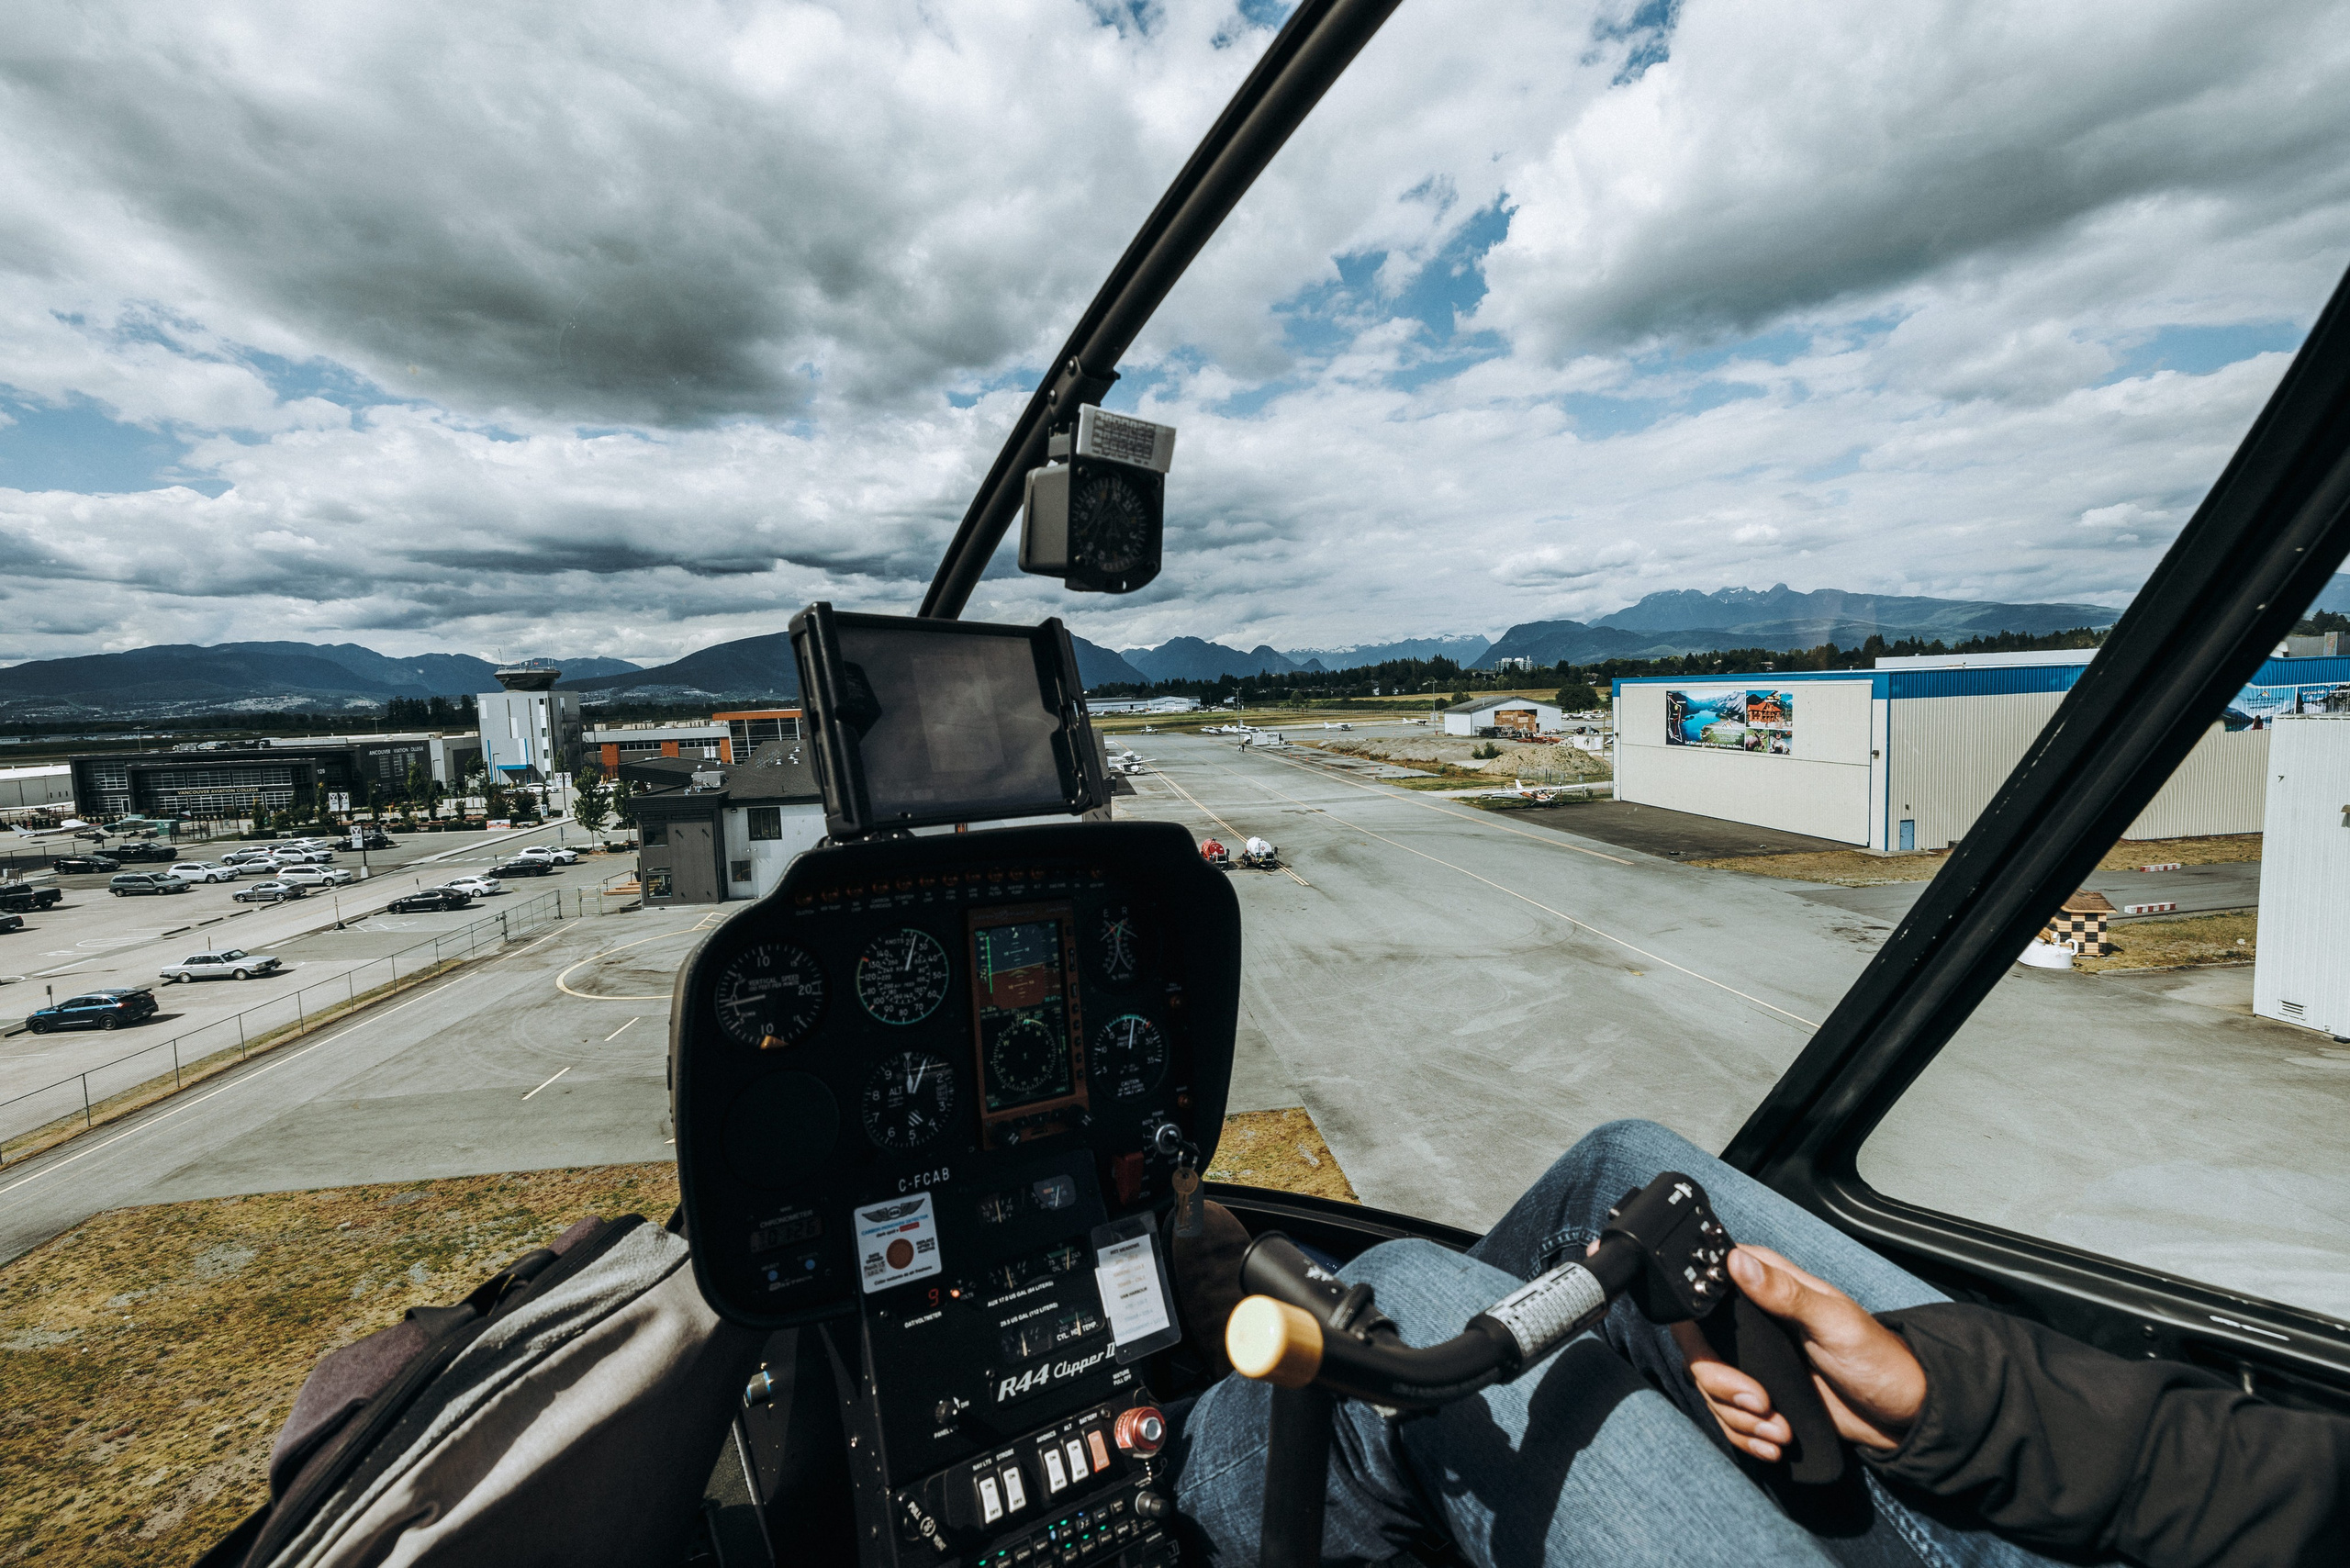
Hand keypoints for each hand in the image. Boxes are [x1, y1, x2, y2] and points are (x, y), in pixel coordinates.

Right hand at [1667, 1245, 1927, 1461]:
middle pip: (1698, 1348)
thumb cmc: (1879, 1358)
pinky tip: (1772, 1444)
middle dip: (1721, 1386)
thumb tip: (1737, 1261)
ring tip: (1778, 1431)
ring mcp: (1753, 1362)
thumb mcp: (1834, 1322)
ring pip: (1710, 1388)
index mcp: (1767, 1287)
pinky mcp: (1761, 1396)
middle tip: (1760, 1404)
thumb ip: (1785, 1293)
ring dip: (1738, 1420)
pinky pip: (1729, 1417)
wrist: (1902, 1415)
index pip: (1705, 1287)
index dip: (1696, 1319)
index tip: (1720, 1353)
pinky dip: (1745, 1436)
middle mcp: (1751, 1321)